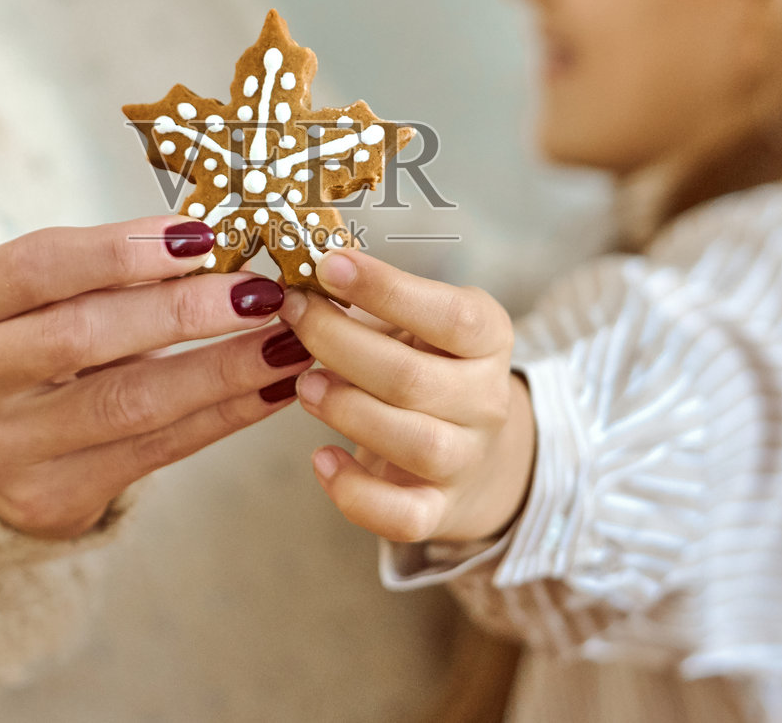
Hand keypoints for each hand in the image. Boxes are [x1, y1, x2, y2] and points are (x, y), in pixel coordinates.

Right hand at [0, 215, 312, 539]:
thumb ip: (116, 270)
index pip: (36, 267)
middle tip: (261, 293)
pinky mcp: (49, 496)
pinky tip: (272, 388)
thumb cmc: (39, 337)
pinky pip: (154, 451)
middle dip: (182, 311)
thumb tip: (223, 240)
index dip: (119, 251)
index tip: (199, 235)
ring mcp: (2, 445)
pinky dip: (222, 416)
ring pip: (127, 403)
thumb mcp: (49, 292)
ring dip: (220, 370)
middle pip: (81, 337)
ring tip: (287, 343)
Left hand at [277, 249, 535, 543]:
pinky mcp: (437, 509)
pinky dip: (355, 493)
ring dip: (347, 410)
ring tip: (303, 386)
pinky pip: (402, 516)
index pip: (450, 315)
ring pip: (414, 443)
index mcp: (487, 338)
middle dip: (341, 344)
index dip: (387, 290)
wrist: (474, 450)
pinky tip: (320, 459)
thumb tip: (306, 273)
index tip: (328, 265)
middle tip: (294, 319)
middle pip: (414, 378)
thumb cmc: (428, 366)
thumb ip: (372, 302)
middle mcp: (486, 400)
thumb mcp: (417, 323)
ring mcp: (465, 459)